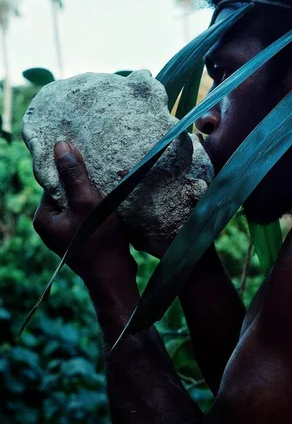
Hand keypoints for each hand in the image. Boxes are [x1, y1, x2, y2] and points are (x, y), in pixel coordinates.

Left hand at [33, 141, 136, 282]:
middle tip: (103, 175)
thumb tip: (61, 146)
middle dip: (86, 183)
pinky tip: (114, 205)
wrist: (115, 278)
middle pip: (68, 193)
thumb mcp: (86, 203)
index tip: (88, 163)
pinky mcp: (84, 240)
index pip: (53, 183)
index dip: (70, 170)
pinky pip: (90, 217)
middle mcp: (52, 227)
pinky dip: (101, 209)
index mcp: (44, 218)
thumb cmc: (100, 241)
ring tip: (111, 189)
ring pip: (81, 204)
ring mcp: (68, 235)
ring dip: (96, 196)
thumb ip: (73, 175)